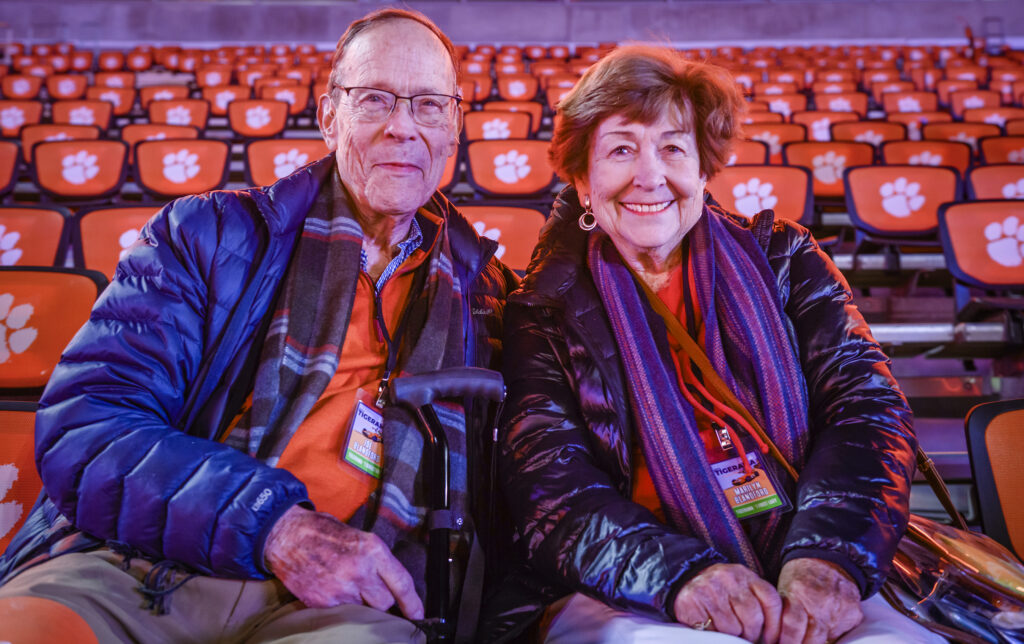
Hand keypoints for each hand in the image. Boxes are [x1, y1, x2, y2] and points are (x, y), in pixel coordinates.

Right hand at [264, 505, 423, 619]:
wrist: (286, 535)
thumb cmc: (323, 531)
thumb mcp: (358, 536)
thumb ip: (376, 559)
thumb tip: (391, 582)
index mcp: (372, 550)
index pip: (402, 583)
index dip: (413, 603)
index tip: (418, 615)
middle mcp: (360, 570)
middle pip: (385, 603)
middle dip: (383, 603)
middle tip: (375, 597)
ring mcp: (340, 589)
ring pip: (364, 611)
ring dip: (361, 606)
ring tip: (350, 591)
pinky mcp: (322, 602)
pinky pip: (342, 614)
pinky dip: (342, 608)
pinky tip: (334, 593)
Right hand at [672, 563, 781, 642]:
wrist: (685, 578)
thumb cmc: (721, 590)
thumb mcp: (741, 588)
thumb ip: (757, 603)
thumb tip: (774, 636)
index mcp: (745, 575)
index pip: (770, 601)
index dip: (774, 626)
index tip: (771, 640)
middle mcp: (728, 578)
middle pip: (753, 617)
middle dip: (752, 634)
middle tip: (746, 637)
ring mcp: (710, 588)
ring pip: (733, 627)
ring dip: (732, 635)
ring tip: (727, 630)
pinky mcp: (694, 601)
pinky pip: (713, 629)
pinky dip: (715, 634)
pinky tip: (712, 627)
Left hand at [777, 558, 861, 643]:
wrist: (828, 559)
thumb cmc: (801, 575)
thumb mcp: (785, 587)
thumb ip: (783, 612)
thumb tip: (775, 637)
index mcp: (799, 593)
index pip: (791, 627)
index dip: (785, 641)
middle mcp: (821, 601)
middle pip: (811, 638)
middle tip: (791, 643)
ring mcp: (840, 608)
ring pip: (825, 638)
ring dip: (813, 641)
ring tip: (804, 638)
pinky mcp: (854, 613)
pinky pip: (840, 633)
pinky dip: (829, 634)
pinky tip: (822, 629)